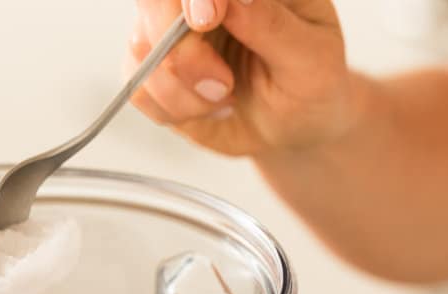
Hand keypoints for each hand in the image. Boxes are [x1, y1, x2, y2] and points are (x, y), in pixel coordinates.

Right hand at [128, 0, 356, 155]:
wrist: (294, 126)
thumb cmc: (310, 85)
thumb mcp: (310, 58)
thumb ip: (272, 25)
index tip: (206, 19)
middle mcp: (202, 0)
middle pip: (153, 1)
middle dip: (181, 52)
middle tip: (223, 86)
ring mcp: (172, 32)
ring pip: (141, 49)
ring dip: (181, 91)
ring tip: (226, 100)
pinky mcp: (155, 71)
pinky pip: (137, 87)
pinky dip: (172, 110)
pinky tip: (207, 110)